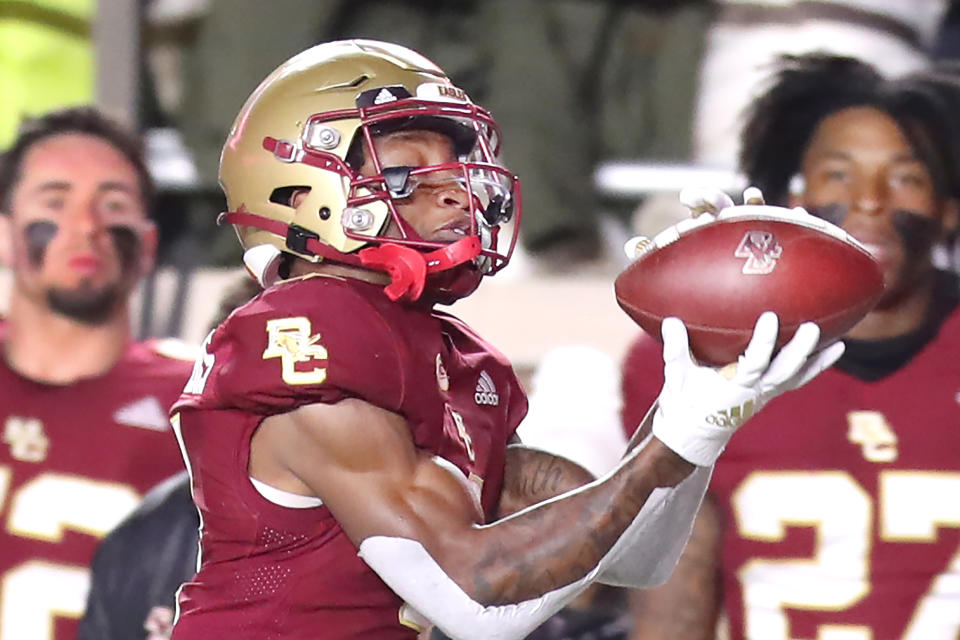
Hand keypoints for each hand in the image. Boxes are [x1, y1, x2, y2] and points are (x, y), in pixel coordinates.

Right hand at [651, 312, 844, 465]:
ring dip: (817, 360)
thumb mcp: (677, 375)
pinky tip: (833, 350)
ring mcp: (765, 394)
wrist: (693, 436)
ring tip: (839, 342)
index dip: (764, 341)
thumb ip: (675, 347)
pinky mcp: (770, 394)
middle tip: (812, 327)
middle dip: (799, 350)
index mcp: (734, 386)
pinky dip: (816, 367)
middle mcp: (755, 391)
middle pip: (784, 370)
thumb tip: (670, 320)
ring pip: (796, 377)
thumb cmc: (684, 403)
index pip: (754, 362)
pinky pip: (797, 380)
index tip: (770, 317)